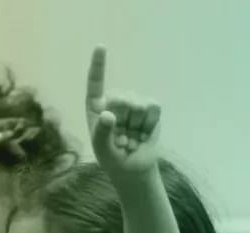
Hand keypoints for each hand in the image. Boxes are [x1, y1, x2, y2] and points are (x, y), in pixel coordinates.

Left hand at [84, 46, 159, 175]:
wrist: (134, 168)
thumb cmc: (113, 158)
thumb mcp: (103, 150)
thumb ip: (102, 133)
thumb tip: (108, 115)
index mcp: (97, 107)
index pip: (95, 83)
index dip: (98, 65)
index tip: (101, 46)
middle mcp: (115, 101)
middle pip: (121, 99)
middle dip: (123, 121)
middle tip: (121, 137)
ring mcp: (134, 103)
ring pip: (138, 104)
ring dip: (136, 126)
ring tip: (132, 136)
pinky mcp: (151, 109)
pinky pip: (153, 108)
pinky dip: (149, 124)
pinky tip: (143, 133)